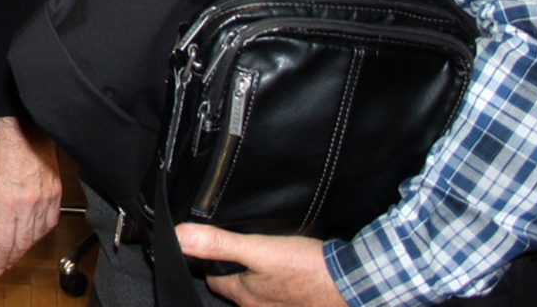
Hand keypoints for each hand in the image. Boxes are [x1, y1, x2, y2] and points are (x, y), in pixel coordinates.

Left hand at [0, 116, 61, 274]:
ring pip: (37, 234)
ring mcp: (44, 198)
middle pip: (22, 241)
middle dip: (13, 256)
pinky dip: (42, 231)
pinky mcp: (55, 192)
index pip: (5, 241)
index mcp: (6, 201)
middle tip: (6, 263)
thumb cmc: (1, 146)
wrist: (24, 127)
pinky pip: (51, 220)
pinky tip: (35, 233)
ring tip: (18, 250)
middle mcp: (28, 203)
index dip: (1, 258)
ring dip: (27, 246)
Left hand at [174, 225, 349, 306]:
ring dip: (260, 278)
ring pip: (260, 292)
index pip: (214, 278)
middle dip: (236, 270)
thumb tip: (180, 236)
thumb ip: (220, 243)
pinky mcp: (302, 306)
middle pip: (237, 286)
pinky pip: (282, 296)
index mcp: (244, 294)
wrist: (355, 285)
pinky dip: (282, 285)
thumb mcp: (260, 249)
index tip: (212, 248)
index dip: (211, 261)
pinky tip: (291, 274)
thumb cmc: (309, 270)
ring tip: (265, 259)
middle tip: (242, 249)